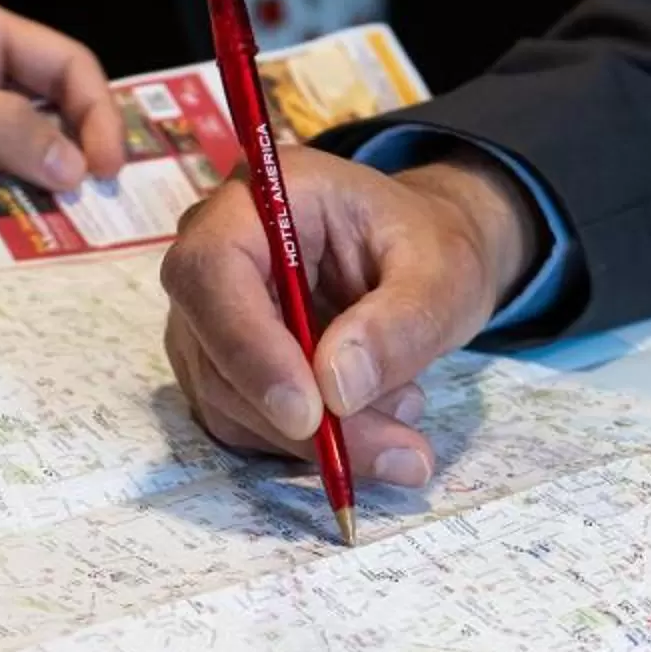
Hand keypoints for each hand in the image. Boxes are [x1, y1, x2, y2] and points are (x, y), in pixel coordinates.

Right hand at [159, 143, 543, 486]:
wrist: (422, 261)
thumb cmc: (428, 247)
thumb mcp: (442, 275)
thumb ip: (399, 324)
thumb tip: (337, 389)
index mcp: (262, 199)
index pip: (211, 269)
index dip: (247, 347)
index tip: (309, 413)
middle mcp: (214, 250)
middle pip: (213, 348)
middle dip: (295, 418)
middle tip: (395, 453)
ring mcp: (208, 315)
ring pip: (226, 400)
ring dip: (312, 442)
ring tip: (402, 427)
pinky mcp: (220, 367)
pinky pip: (244, 424)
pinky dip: (306, 446)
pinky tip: (371, 423)